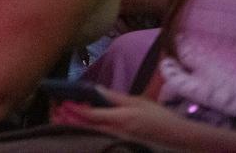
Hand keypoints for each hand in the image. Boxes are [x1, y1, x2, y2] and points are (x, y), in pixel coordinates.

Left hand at [52, 88, 186, 146]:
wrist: (180, 139)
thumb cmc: (159, 117)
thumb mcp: (138, 101)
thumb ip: (114, 97)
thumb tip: (94, 89)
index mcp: (120, 118)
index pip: (90, 115)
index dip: (73, 109)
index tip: (61, 101)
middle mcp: (116, 132)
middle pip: (84, 127)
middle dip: (67, 118)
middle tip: (55, 110)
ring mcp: (117, 141)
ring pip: (88, 135)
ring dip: (73, 126)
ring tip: (61, 118)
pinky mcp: (119, 146)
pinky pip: (98, 140)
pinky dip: (85, 133)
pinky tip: (79, 128)